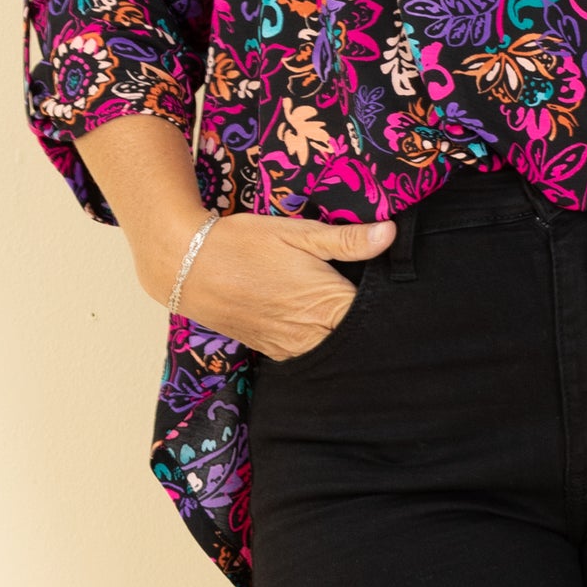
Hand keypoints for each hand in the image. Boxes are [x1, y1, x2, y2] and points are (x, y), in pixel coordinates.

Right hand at [146, 211, 396, 358]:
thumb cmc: (245, 243)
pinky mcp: (271, 350)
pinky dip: (318, 340)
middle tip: (375, 299)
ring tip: (344, 307)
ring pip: (331, 349)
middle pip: (354, 338)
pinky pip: (307, 353)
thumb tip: (390, 234)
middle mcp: (311, 335)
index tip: (398, 292)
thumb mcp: (298, 233)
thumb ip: (346, 239)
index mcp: (326, 305)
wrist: (188, 266)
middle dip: (367, 323)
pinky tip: (317, 320)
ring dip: (341, 333)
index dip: (389, 306)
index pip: (375, 319)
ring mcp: (289, 347)